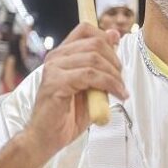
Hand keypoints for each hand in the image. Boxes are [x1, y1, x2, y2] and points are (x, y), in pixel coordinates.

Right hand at [24, 23, 127, 156]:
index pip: (85, 29)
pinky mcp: (56, 83)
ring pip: (94, 59)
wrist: (46, 138)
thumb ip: (101, 63)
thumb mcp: (91, 85)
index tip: (117, 58)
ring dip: (114, 76)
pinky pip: (89, 76)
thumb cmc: (68, 114)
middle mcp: (56, 57)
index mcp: (62, 54)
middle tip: (121, 81)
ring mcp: (54, 69)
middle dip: (115, 62)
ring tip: (120, 90)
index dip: (105, 38)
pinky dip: (109, 84)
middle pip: (95, 44)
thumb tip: (114, 35)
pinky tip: (116, 94)